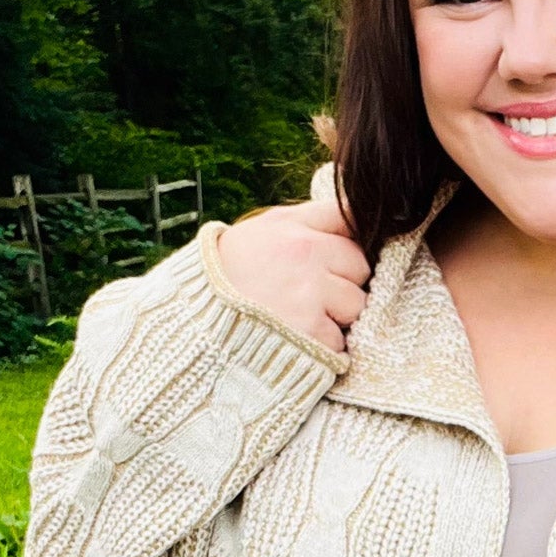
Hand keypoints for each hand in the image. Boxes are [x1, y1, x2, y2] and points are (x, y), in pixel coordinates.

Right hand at [215, 198, 368, 355]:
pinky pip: (340, 342)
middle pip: (361, 269)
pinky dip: (324, 347)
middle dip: (343, 282)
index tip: (329, 259)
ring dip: (337, 317)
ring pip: (356, 307)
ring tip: (301, 317)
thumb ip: (308, 219)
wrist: (195, 324)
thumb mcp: (263, 231)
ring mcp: (310, 297)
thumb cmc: (231, 274)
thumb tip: (355, 209)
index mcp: (295, 229)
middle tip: (308, 293)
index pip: (350, 222)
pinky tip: (296, 339)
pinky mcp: (312, 335)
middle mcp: (306, 257)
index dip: (343, 245)